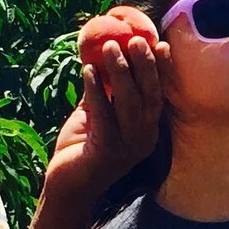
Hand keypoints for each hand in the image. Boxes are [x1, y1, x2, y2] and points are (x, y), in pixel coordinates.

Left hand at [43, 30, 165, 216]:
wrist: (67, 188)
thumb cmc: (81, 148)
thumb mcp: (98, 115)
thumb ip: (106, 92)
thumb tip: (105, 55)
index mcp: (147, 130)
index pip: (159, 95)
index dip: (162, 69)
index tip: (161, 44)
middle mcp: (143, 139)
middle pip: (150, 97)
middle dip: (145, 66)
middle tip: (136, 40)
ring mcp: (127, 148)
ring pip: (129, 104)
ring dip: (120, 72)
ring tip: (110, 47)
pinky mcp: (107, 152)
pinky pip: (103, 115)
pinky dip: (96, 90)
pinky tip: (89, 71)